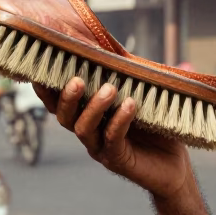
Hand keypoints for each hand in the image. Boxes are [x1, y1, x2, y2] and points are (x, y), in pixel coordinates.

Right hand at [34, 78, 191, 198]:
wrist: (175, 166)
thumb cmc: (155, 128)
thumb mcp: (139, 97)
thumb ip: (124, 77)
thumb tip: (112, 47)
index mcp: (89, 117)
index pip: (60, 104)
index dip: (47, 89)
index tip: (40, 68)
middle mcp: (90, 134)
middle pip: (64, 117)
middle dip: (67, 98)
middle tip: (77, 80)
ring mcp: (101, 149)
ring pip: (84, 129)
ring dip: (94, 107)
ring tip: (110, 89)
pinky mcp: (118, 160)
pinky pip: (113, 139)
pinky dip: (119, 120)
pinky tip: (131, 104)